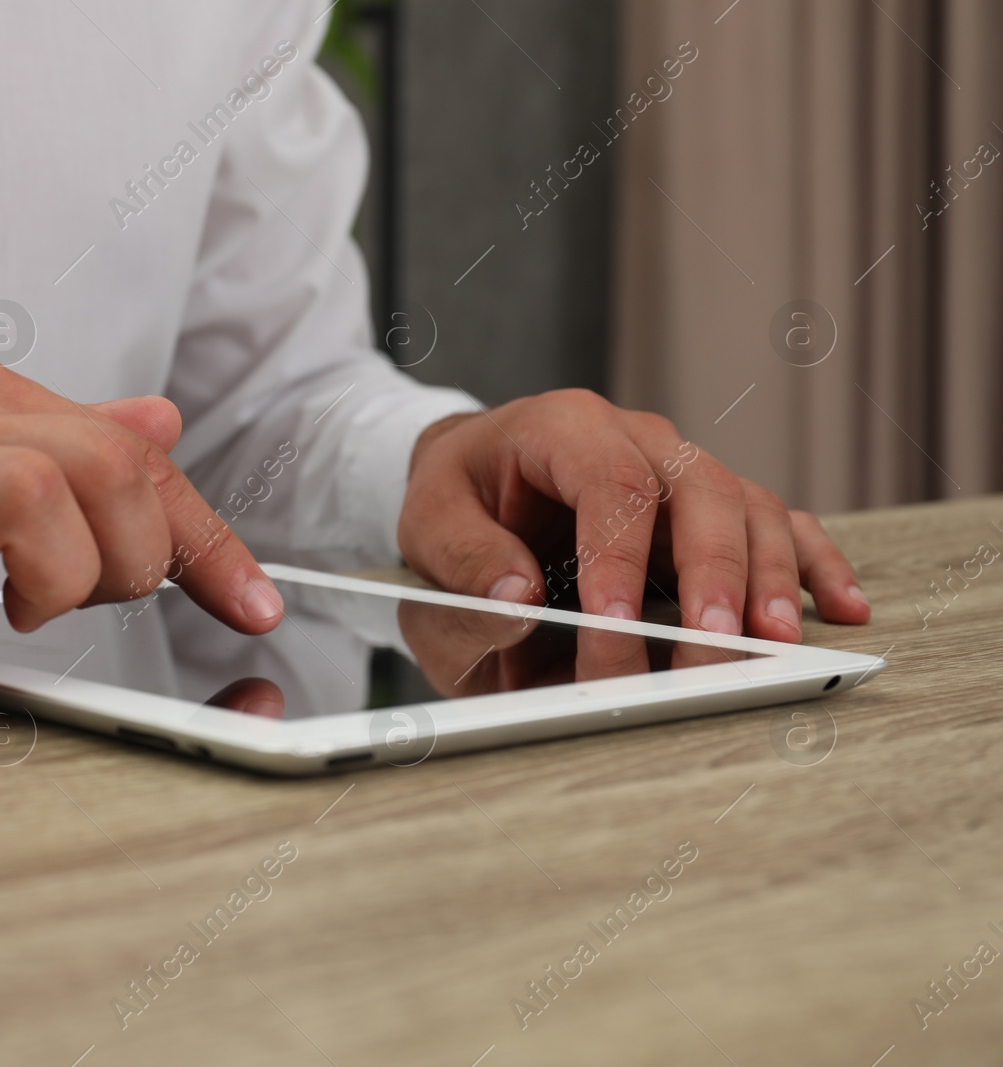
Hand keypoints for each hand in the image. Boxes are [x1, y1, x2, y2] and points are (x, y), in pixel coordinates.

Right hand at [0, 350, 283, 689]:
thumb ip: (54, 437)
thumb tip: (158, 416)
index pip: (132, 452)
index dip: (209, 538)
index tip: (255, 604)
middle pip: (104, 464)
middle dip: (137, 555)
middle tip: (90, 603)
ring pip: (34, 502)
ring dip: (61, 580)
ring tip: (24, 616)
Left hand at [398, 389, 870, 641]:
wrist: (479, 477)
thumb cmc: (459, 502)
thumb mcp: (428, 528)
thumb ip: (462, 568)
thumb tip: (517, 604)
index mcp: (563, 427)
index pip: (608, 486)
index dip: (618, 560)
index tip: (615, 630)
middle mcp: (638, 437)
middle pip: (700, 492)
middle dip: (712, 574)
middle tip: (713, 647)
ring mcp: (686, 468)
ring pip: (751, 508)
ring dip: (768, 578)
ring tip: (773, 642)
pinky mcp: (714, 506)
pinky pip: (781, 525)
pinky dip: (813, 566)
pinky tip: (842, 610)